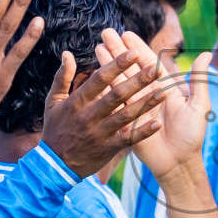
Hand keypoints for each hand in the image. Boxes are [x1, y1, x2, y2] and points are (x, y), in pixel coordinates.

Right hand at [40, 32, 164, 176]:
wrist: (53, 166)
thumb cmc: (54, 129)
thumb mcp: (53, 101)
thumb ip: (62, 77)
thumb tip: (67, 54)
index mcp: (77, 101)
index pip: (99, 79)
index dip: (116, 65)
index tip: (133, 52)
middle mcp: (89, 116)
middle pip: (117, 95)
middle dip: (138, 81)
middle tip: (156, 67)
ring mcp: (99, 134)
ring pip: (125, 116)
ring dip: (146, 103)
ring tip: (165, 91)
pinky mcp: (107, 150)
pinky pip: (127, 140)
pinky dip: (142, 132)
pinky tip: (158, 123)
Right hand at [94, 29, 213, 190]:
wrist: (180, 163)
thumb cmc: (191, 135)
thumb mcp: (198, 106)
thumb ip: (199, 80)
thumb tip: (206, 53)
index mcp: (162, 88)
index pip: (147, 63)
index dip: (136, 48)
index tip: (125, 33)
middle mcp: (146, 95)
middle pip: (129, 68)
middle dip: (117, 50)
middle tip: (104, 33)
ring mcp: (134, 109)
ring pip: (118, 82)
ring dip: (108, 66)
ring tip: (97, 48)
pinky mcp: (125, 124)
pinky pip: (115, 106)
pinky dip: (106, 92)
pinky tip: (95, 77)